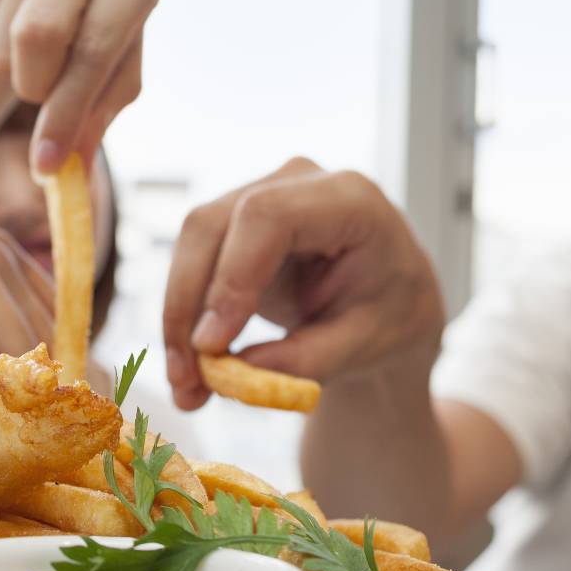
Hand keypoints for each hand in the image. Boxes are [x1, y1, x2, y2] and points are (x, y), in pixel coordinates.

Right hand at [0, 0, 160, 172]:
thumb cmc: (97, 45)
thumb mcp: (111, 83)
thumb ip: (94, 125)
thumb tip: (66, 175)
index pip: (95, 48)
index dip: (68, 112)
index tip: (47, 164)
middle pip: (37, 35)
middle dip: (35, 88)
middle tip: (42, 96)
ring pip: (1, 42)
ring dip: (12, 73)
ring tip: (36, 55)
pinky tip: (7, 29)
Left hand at [0, 227, 52, 425]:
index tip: (8, 446)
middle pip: (20, 347)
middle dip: (28, 394)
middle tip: (43, 438)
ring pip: (42, 326)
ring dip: (48, 369)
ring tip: (58, 414)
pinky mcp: (7, 247)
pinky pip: (47, 304)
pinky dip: (54, 338)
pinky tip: (49, 376)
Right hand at [162, 158, 445, 408]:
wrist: (392, 299)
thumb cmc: (391, 313)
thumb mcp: (364, 346)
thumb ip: (305, 359)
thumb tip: (226, 371)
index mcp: (349, 200)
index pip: (268, 217)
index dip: (231, 277)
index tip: (212, 345)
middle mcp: (296, 183)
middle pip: (212, 225)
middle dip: (187, 305)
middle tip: (186, 380)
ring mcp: (258, 195)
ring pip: (191, 246)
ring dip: (178, 319)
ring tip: (188, 388)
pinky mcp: (233, 224)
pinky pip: (191, 264)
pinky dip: (185, 319)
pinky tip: (191, 370)